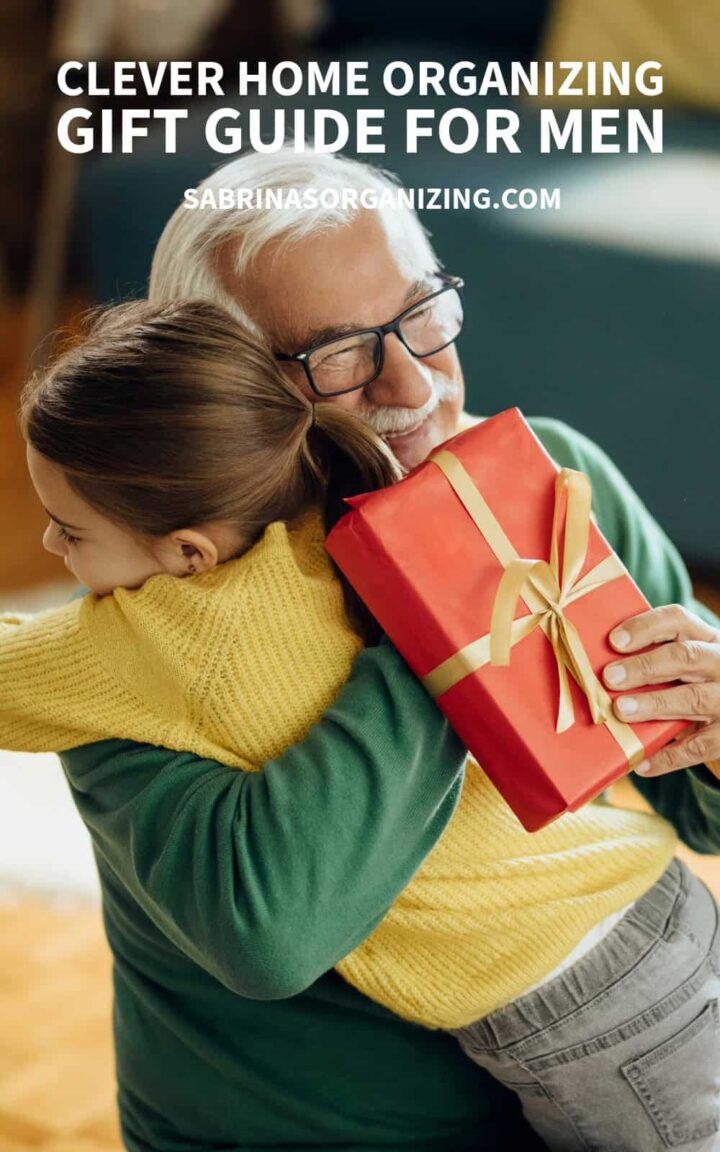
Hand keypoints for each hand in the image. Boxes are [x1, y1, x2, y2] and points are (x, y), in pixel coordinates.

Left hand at [602, 604, 719, 778]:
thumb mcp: (687, 661)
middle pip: (685, 657)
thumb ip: (654, 657)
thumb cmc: (696, 682)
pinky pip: (698, 747)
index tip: (613, 641)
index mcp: (706, 638)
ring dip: (655, 704)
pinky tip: (641, 763)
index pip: (678, 620)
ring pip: (694, 698)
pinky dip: (668, 757)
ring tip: (621, 710)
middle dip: (645, 666)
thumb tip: (595, 664)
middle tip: (609, 677)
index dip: (645, 628)